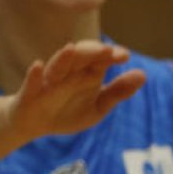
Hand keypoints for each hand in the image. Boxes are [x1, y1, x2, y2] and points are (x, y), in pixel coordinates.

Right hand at [8, 40, 146, 139]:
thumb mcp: (98, 107)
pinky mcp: (30, 93)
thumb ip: (118, 92)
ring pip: (56, 66)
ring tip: (71, 49)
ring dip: (64, 58)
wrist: (34, 124)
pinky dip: (34, 74)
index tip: (124, 55)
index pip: (100, 58)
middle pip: (79, 57)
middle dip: (91, 52)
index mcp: (86, 74)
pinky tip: (38, 65)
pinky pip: (31, 82)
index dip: (111, 55)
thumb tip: (142, 74)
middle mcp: (68, 73)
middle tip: (106, 50)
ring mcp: (48, 82)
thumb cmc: (67, 111)